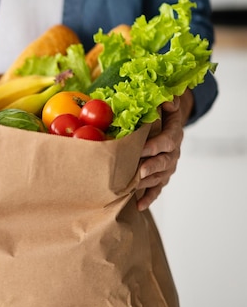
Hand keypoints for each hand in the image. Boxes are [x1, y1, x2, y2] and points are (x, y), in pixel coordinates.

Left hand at [136, 90, 192, 210]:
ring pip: (159, 177)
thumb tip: (167, 102)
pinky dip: (149, 198)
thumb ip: (169, 102)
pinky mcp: (161, 177)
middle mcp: (173, 153)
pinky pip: (157, 189)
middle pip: (164, 162)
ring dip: (146, 183)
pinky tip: (138, 205)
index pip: (167, 141)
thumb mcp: (168, 104)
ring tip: (133, 188)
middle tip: (139, 171)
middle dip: (151, 167)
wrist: (169, 126)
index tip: (141, 149)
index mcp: (174, 135)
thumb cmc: (163, 115)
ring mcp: (168, 167)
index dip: (155, 146)